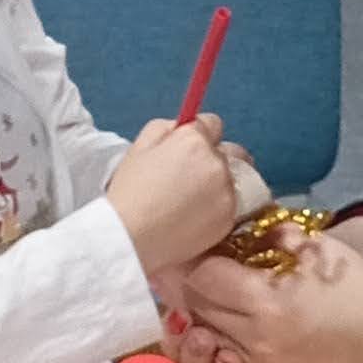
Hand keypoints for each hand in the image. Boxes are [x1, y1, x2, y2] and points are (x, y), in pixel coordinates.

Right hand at [106, 114, 240, 277]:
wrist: (130, 238)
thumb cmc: (130, 191)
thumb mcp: (139, 145)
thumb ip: (167, 127)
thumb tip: (185, 126)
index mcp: (195, 141)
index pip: (213, 124)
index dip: (199, 136)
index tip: (188, 149)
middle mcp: (217, 163)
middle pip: (230, 152)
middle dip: (215, 158)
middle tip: (190, 177)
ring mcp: (226, 192)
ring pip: (232, 180)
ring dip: (217, 184)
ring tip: (189, 202)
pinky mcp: (229, 218)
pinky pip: (231, 205)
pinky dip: (217, 208)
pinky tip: (194, 217)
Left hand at [174, 231, 362, 362]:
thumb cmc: (362, 293)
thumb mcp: (325, 250)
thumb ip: (282, 237)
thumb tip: (251, 230)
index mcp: (263, 301)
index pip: (203, 278)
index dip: (196, 261)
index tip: (199, 251)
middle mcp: (253, 341)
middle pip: (199, 315)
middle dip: (193, 294)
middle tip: (198, 278)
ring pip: (207, 356)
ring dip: (201, 336)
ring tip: (209, 320)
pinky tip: (234, 357)